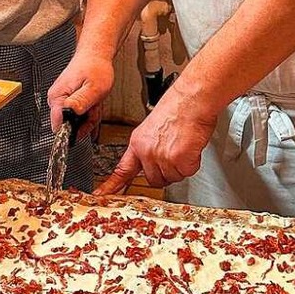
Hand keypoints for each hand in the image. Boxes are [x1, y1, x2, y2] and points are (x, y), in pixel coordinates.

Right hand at [47, 52, 114, 140]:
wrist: (95, 55)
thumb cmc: (95, 67)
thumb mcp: (94, 87)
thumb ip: (82, 101)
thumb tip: (71, 111)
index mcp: (57, 97)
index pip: (59, 125)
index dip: (74, 129)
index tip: (85, 122)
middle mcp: (55, 100)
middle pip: (70, 126)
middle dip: (86, 121)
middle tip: (95, 106)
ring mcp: (61, 101)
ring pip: (77, 122)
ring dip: (90, 116)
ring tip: (96, 102)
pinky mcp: (67, 102)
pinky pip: (79, 116)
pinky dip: (89, 114)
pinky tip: (94, 105)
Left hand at [97, 86, 217, 193]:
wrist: (191, 99)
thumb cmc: (178, 107)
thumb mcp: (153, 127)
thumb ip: (150, 146)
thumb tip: (155, 157)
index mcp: (138, 142)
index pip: (122, 170)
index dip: (112, 185)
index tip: (102, 194)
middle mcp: (147, 152)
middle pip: (154, 179)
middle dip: (166, 171)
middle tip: (174, 154)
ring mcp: (162, 157)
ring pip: (172, 177)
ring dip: (180, 166)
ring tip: (183, 145)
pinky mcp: (179, 160)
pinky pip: (187, 172)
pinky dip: (192, 162)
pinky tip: (191, 147)